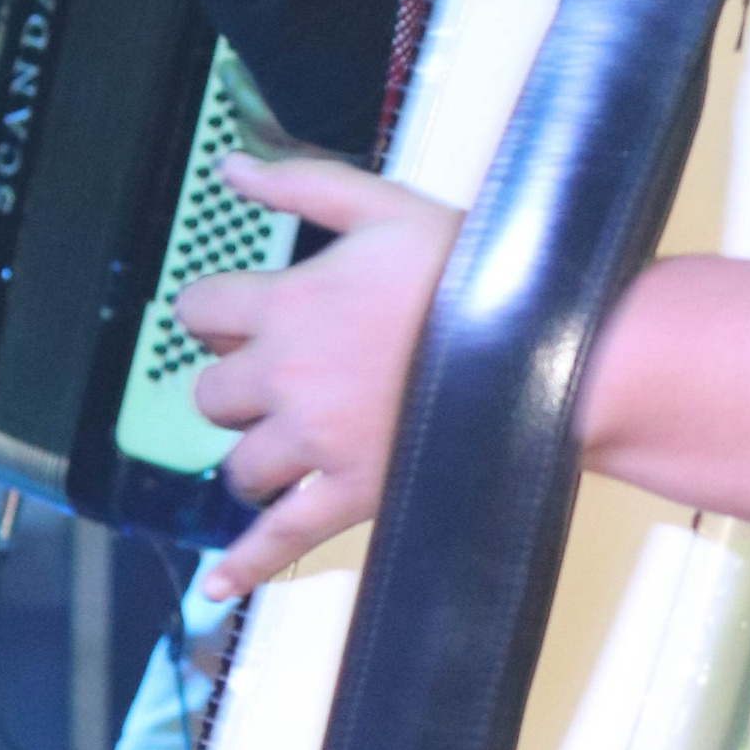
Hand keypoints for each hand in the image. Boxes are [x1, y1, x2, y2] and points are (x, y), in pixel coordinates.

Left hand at [178, 154, 462, 590]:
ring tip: (288, 443)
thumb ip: (301, 183)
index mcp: (289, 303)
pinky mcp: (353, 494)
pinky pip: (284, 538)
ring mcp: (318, 443)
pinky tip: (217, 585)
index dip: (217, 312)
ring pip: (241, 466)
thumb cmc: (474, 269)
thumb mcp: (384, 207)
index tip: (242, 315)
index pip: (201, 310)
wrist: (547, 343)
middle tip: (279, 379)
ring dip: (256, 455)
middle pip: (211, 395)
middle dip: (237, 387)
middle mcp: (289, 377)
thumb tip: (230, 164)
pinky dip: (246, 565)